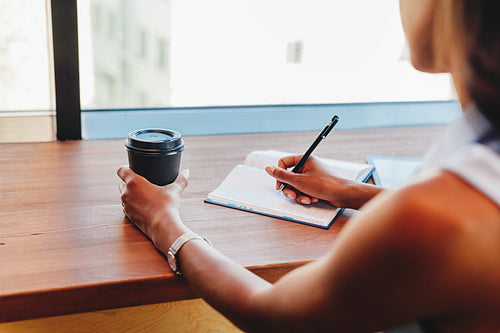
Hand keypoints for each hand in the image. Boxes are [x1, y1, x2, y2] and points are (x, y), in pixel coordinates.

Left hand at [117, 166, 189, 248]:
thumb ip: (180, 180)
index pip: (121, 170)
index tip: (132, 169)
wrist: (163, 226)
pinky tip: (144, 206)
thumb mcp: (175, 190)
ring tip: (143, 195)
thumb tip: (186, 172)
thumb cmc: (166, 206)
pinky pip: (128, 207)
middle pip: (121, 183)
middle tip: (141, 182)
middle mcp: (126, 194)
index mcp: (134, 183)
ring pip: (124, 196)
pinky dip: (134, 205)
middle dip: (129, 182)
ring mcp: (126, 206)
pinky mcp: (129, 216)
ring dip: (131, 194)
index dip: (126, 168)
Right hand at [265, 155, 380, 208]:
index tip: (280, 185)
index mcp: (304, 159)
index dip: (279, 175)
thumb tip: (267, 168)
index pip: (283, 163)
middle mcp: (308, 165)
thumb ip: (281, 175)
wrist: (343, 195)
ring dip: (299, 194)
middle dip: (290, 189)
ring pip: (296, 186)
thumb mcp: (299, 181)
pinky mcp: (315, 185)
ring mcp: (311, 176)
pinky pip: (304, 190)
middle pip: (289, 177)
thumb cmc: (325, 184)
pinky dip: (306, 196)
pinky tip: (313, 199)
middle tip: (293, 195)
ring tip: (307, 198)